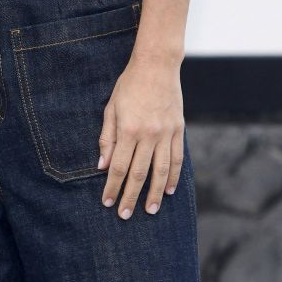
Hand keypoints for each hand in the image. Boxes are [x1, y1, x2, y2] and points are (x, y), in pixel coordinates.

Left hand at [96, 51, 184, 217]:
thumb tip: (102, 166)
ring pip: (161, 171)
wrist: (157, 66)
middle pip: (139, 174)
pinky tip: (170, 190)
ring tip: (151, 210)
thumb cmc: (129, 86)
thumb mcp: (111, 109)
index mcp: (128, 130)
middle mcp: (148, 134)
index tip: (108, 202)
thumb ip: (107, 139)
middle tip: (125, 215)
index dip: (112, 187)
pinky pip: (177, 158)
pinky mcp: (178, 130)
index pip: (118, 167)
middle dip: (131, 197)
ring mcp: (166, 133)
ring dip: (156, 193)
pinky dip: (174, 176)